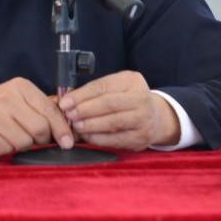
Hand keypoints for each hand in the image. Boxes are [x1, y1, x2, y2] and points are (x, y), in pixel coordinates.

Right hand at [0, 77, 74, 155]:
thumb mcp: (20, 98)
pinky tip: (1, 139)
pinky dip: (8, 149)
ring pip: (24, 142)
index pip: (49, 110)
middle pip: (40, 129)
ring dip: (23, 145)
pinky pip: (7, 150)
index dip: (61, 129)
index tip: (68, 141)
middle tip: (36, 139)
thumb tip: (70, 126)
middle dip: (42, 139)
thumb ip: (43, 108)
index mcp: (20, 87)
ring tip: (14, 135)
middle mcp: (6, 99)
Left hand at [57, 71, 179, 150]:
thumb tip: (67, 100)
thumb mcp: (116, 87)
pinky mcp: (141, 138)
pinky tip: (86, 136)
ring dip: (90, 125)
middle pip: (109, 104)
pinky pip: (115, 139)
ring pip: (112, 122)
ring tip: (75, 126)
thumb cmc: (127, 100)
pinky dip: (98, 138)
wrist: (155, 117)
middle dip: (85, 110)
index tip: (65, 102)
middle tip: (69, 115)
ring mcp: (143, 119)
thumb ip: (95, 92)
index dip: (82, 95)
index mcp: (132, 81)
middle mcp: (141, 98)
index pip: (103, 86)